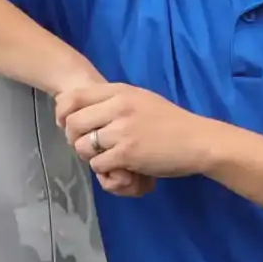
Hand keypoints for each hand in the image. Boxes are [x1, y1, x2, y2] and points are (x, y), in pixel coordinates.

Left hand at [56, 82, 220, 182]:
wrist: (199, 141)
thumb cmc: (173, 122)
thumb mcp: (143, 100)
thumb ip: (117, 100)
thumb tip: (86, 108)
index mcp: (121, 91)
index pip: (74, 97)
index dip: (63, 113)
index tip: (68, 125)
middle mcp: (118, 107)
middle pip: (73, 123)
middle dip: (75, 139)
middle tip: (89, 146)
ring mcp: (122, 131)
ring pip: (82, 146)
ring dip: (90, 156)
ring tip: (106, 157)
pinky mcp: (127, 153)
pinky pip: (98, 164)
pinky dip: (105, 170)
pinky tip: (119, 167)